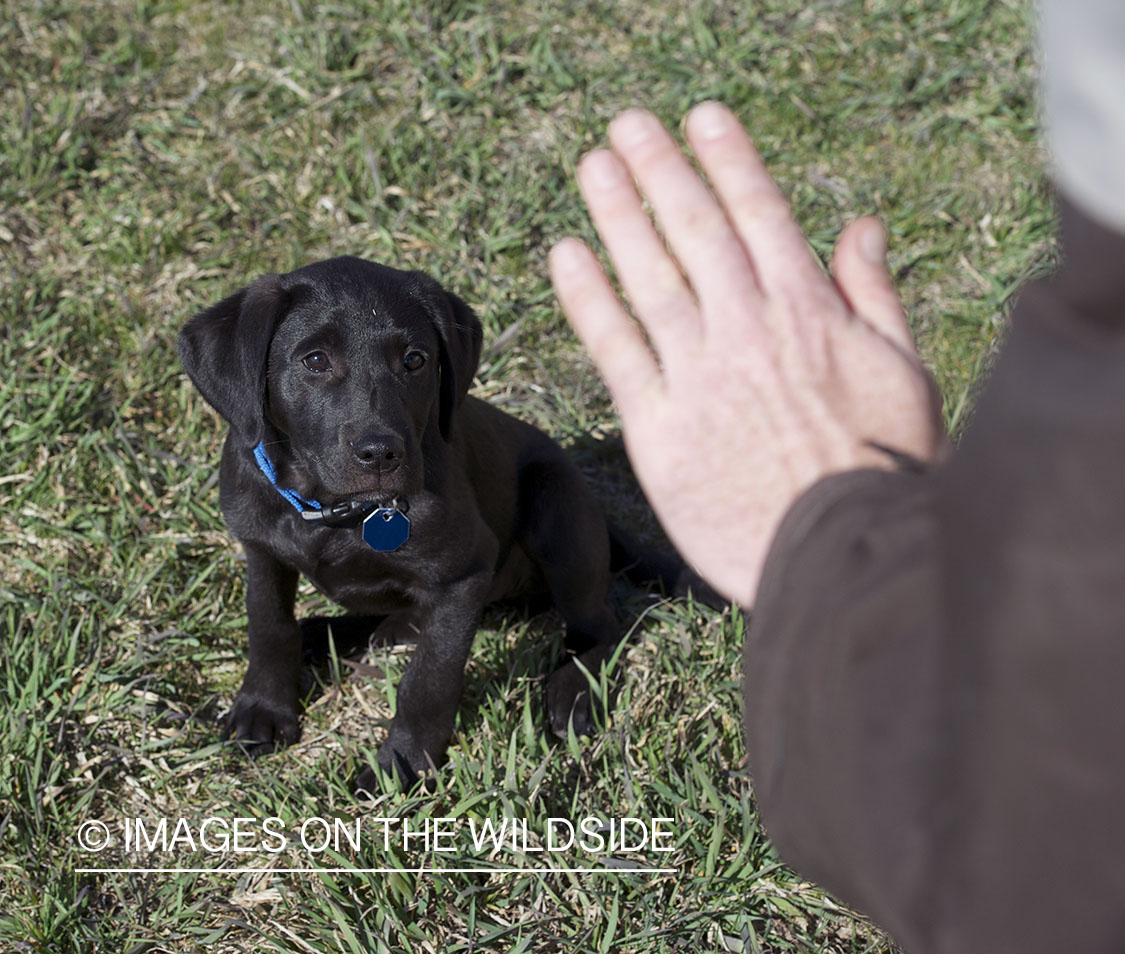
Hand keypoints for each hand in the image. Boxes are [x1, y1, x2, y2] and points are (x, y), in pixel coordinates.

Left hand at [550, 103, 945, 606]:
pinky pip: (616, 352)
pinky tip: (566, 254)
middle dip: (662, 172)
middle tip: (628, 125)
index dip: (727, 162)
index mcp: (811, 314)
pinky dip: (589, 300)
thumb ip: (873, 295)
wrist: (846, 554)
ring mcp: (700, 379)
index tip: (700, 118)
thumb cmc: (884, 468)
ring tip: (594, 166)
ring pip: (651, 280)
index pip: (761, 216)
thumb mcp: (905, 372)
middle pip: (696, 234)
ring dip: (620, 215)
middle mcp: (749, 332)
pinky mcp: (660, 432)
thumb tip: (859, 226)